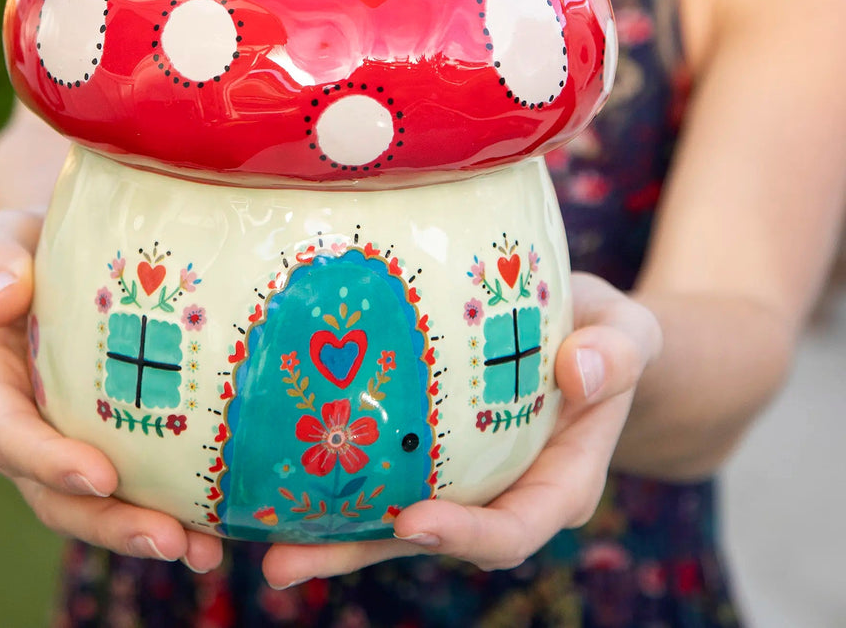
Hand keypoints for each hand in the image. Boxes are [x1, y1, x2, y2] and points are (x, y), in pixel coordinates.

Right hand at [0, 208, 224, 570]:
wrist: (60, 250)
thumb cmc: (31, 242)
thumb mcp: (5, 237)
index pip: (9, 434)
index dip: (49, 461)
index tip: (102, 476)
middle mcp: (19, 428)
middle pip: (53, 494)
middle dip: (109, 523)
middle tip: (169, 538)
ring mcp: (62, 442)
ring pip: (95, 506)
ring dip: (143, 532)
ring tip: (203, 551)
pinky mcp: (105, 443)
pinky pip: (133, 487)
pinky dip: (172, 511)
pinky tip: (218, 532)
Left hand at [260, 271, 661, 588]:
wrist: (586, 331)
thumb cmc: (608, 335)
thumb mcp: (628, 334)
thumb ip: (616, 352)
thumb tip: (577, 369)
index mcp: (559, 483)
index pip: (513, 526)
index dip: (464, 535)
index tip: (411, 521)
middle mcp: (501, 495)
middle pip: (430, 539)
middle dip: (361, 554)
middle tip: (289, 562)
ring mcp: (459, 479)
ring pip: (390, 519)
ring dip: (329, 537)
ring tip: (263, 549)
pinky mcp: (426, 452)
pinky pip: (378, 474)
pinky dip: (332, 483)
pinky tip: (274, 484)